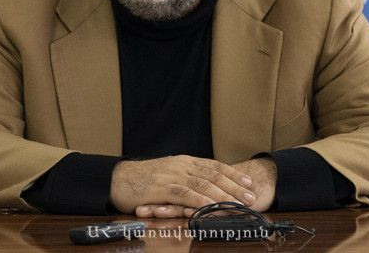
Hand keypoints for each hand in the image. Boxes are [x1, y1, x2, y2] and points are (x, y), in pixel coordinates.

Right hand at [133, 157, 277, 218]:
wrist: (118, 179)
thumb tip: (206, 185)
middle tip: (250, 197)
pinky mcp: (161, 188)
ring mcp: (171, 176)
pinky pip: (185, 195)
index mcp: (184, 161)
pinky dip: (200, 201)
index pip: (214, 166)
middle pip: (213, 175)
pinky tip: (212, 207)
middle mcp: (181, 165)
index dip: (233, 174)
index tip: (248, 183)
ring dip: (222, 196)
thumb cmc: (143, 180)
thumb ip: (186, 178)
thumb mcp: (169, 174)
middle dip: (234, 187)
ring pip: (203, 185)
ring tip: (237, 205)